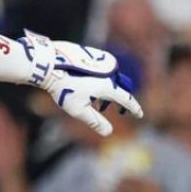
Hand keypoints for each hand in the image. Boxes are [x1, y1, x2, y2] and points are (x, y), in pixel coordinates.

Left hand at [21, 32, 143, 135]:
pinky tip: (89, 91)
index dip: (134, 108)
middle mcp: (109, 73)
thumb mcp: (79, 110)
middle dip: (121, 101)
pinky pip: (102, 73)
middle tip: (120, 112)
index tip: (139, 115)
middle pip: (120, 90)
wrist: (51, 65)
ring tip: (98, 104)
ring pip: (111, 81)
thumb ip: (95, 121)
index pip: (127, 99)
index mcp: (108, 86)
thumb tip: (108, 133)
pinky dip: (100, 84)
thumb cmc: (65, 89)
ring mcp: (101, 64)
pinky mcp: (93, 58)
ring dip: (108, 94)